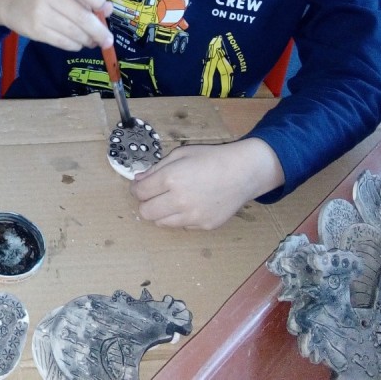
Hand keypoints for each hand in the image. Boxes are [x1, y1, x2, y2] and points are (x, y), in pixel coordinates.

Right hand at [0, 0, 113, 50]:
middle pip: (82, 16)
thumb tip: (108, 10)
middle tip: (108, 40)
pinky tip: (77, 42)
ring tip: (92, 41)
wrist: (9, 1)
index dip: (98, 0)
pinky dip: (75, 45)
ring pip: (74, 33)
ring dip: (88, 40)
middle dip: (100, 31)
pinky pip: (63, 42)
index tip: (104, 10)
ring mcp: (41, 14)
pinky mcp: (36, 31)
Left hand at [128, 139, 283, 229]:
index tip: (139, 187)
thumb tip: (138, 180)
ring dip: (160, 213)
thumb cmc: (211, 158)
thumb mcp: (180, 154)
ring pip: (161, 223)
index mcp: (171, 178)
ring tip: (170, 200)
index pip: (140, 192)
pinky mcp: (205, 226)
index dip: (136, 189)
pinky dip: (179, 217)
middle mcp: (180, 200)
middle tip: (152, 196)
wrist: (243, 172)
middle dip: (145, 203)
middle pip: (146, 212)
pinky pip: (182, 226)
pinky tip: (189, 205)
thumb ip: (156, 168)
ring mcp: (193, 216)